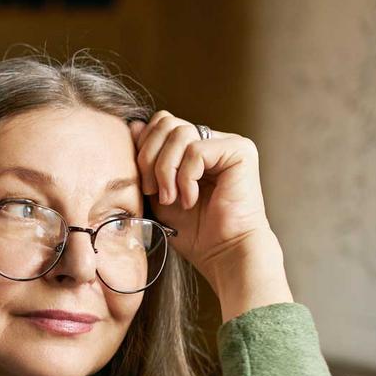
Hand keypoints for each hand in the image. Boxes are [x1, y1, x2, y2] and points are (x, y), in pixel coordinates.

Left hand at [128, 111, 276, 286]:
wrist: (223, 253)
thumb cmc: (194, 232)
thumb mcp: (159, 193)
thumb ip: (148, 161)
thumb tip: (134, 125)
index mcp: (194, 148)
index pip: (161, 124)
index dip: (144, 149)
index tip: (145, 186)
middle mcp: (213, 140)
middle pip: (167, 123)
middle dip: (150, 159)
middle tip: (152, 192)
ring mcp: (228, 143)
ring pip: (179, 133)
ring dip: (166, 170)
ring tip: (172, 199)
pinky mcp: (240, 150)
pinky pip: (196, 150)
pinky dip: (186, 178)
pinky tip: (190, 200)